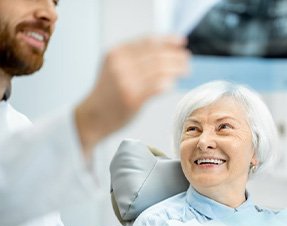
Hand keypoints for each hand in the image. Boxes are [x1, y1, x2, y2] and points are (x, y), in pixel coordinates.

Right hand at [75, 36, 189, 156]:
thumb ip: (135, 58)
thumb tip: (166, 50)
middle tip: (187, 60)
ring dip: (177, 69)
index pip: (148, 41)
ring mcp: (126, 81)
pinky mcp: (132, 98)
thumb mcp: (115, 67)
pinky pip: (157, 87)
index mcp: (117, 53)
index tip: (181, 42)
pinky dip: (168, 83)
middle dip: (177, 56)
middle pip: (157, 55)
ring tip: (186, 71)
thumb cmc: (108, 93)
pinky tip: (173, 84)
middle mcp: (120, 64)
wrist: (92, 116)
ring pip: (160, 70)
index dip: (168, 41)